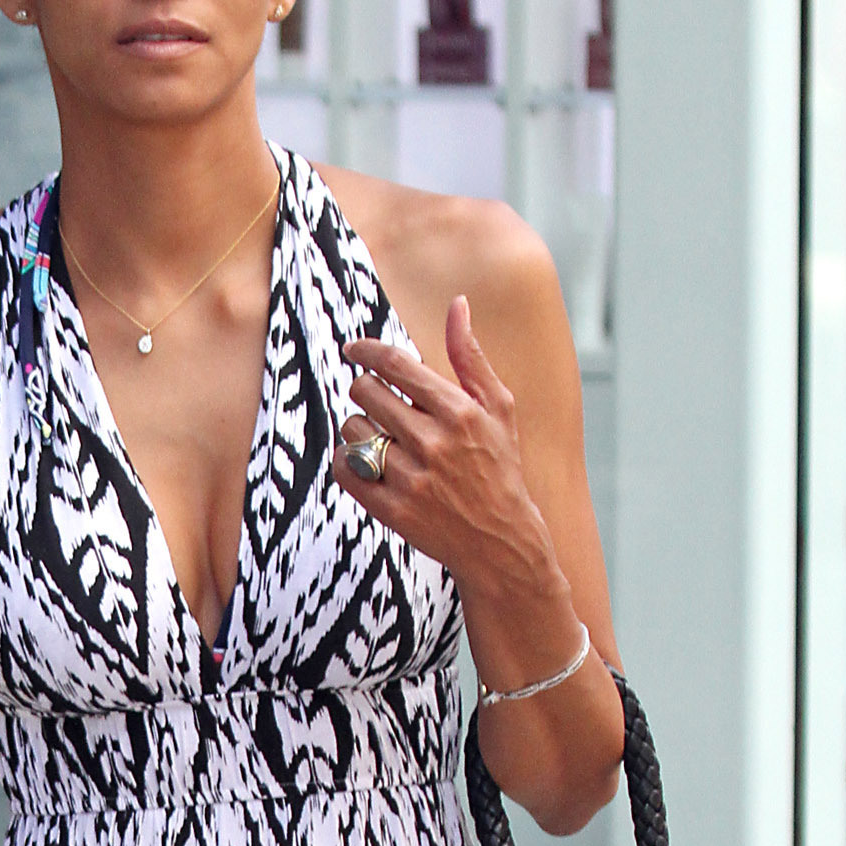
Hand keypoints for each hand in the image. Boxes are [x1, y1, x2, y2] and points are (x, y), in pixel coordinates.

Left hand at [334, 297, 559, 621]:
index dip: (366, 351)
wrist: (500, 540)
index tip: (353, 349)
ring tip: (380, 437)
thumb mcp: (498, 408)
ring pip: (353, 431)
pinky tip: (363, 460)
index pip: (395, 364)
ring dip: (359, 428)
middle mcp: (433, 443)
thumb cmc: (500, 466)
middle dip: (365, 390)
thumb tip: (457, 305)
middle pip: (366, 393)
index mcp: (458, 411)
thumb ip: (471, 357)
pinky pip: (345, 470)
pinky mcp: (393, 511)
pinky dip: (346, 460)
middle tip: (376, 400)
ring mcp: (411, 479)